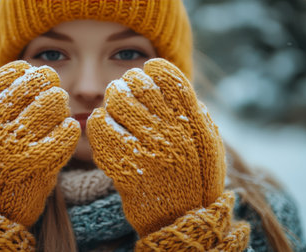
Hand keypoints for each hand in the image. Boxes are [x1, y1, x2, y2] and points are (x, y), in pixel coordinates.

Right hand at [0, 61, 80, 226]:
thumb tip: (16, 75)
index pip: (8, 76)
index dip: (26, 73)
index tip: (33, 74)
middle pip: (35, 85)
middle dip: (48, 84)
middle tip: (53, 92)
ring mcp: (17, 144)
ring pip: (53, 104)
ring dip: (60, 105)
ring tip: (60, 112)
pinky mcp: (39, 163)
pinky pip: (66, 132)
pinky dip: (70, 128)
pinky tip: (67, 129)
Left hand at [87, 58, 224, 236]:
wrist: (181, 217)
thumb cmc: (194, 177)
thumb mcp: (207, 144)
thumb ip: (195, 114)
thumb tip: (174, 87)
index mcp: (193, 123)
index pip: (170, 78)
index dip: (155, 69)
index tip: (148, 70)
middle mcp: (170, 132)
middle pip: (139, 86)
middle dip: (128, 82)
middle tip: (124, 89)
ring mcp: (146, 148)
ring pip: (117, 102)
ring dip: (112, 100)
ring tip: (114, 107)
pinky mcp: (123, 164)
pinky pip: (101, 128)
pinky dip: (98, 121)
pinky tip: (102, 124)